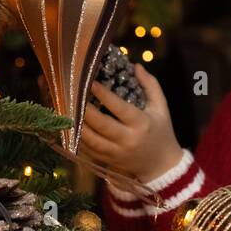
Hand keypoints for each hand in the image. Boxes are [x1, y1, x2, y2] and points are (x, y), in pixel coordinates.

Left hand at [75, 64, 181, 191]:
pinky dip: (77, 137)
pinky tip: (71, 124)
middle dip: (84, 109)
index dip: (102, 94)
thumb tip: (135, 65)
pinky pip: (88, 149)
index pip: (119, 107)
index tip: (89, 81)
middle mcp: (128, 140)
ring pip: (90, 139)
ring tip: (68, 108)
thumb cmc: (162, 131)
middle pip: (100, 124)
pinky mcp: (108, 161)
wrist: (162, 165)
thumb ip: (150, 85)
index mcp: (142, 124)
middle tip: (73, 93)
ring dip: (76, 123)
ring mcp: (116, 153)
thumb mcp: (161, 107)